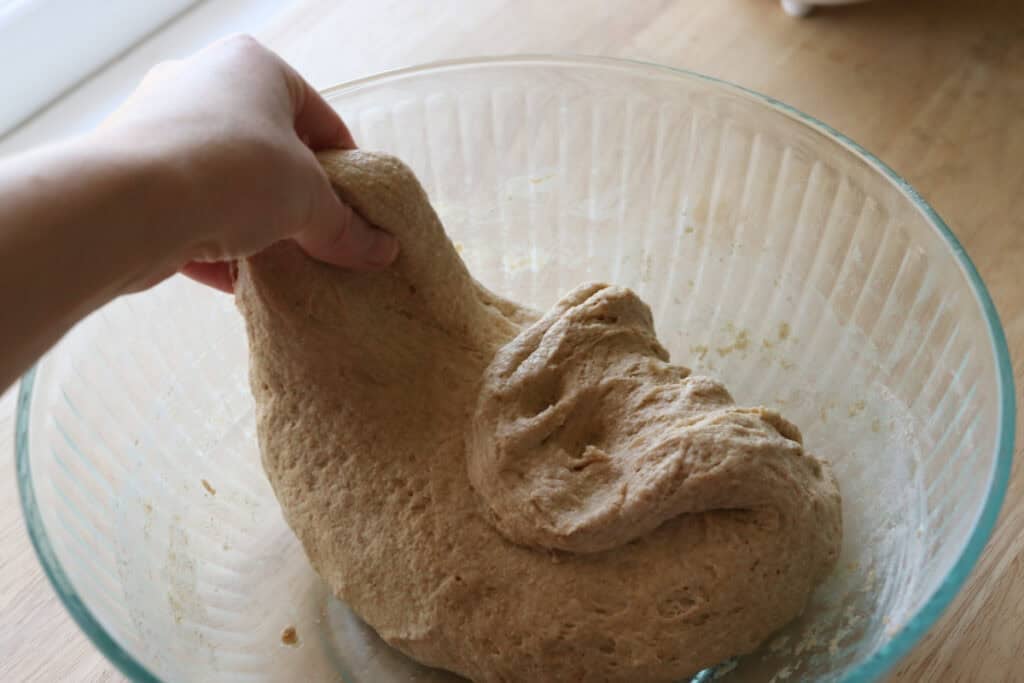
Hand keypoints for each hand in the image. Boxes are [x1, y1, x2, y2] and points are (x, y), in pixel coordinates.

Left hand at [97, 35, 397, 291]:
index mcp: (253, 68)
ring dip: (257, 230)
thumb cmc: (233, 172)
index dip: (347, 170)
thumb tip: (383, 252)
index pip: (320, 119)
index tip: (359, 212)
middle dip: (297, 202)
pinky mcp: (132, 176)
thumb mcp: (309, 202)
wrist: (125, 204)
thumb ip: (346, 228)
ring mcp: (159, 129)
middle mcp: (201, 84)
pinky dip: (216, 247)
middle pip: (270, 153)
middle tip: (323, 241)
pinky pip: (189, 213)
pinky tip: (240, 285)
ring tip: (284, 269)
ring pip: (227, 186)